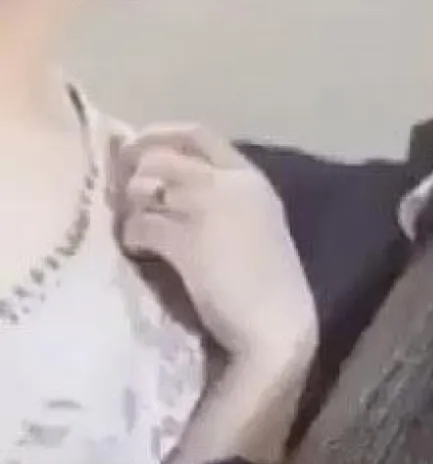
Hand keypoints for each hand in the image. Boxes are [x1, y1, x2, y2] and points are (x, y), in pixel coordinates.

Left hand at [113, 125, 318, 366]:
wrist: (277, 329)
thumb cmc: (270, 289)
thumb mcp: (255, 229)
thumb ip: (224, 202)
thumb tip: (170, 188)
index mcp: (253, 181)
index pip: (197, 134)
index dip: (159, 137)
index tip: (139, 155)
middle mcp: (230, 184)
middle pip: (162, 155)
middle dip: (134, 171)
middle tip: (123, 196)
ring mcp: (208, 209)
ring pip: (146, 185)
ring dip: (130, 204)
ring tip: (132, 226)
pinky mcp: (186, 240)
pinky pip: (141, 224)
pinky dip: (132, 236)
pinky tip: (139, 252)